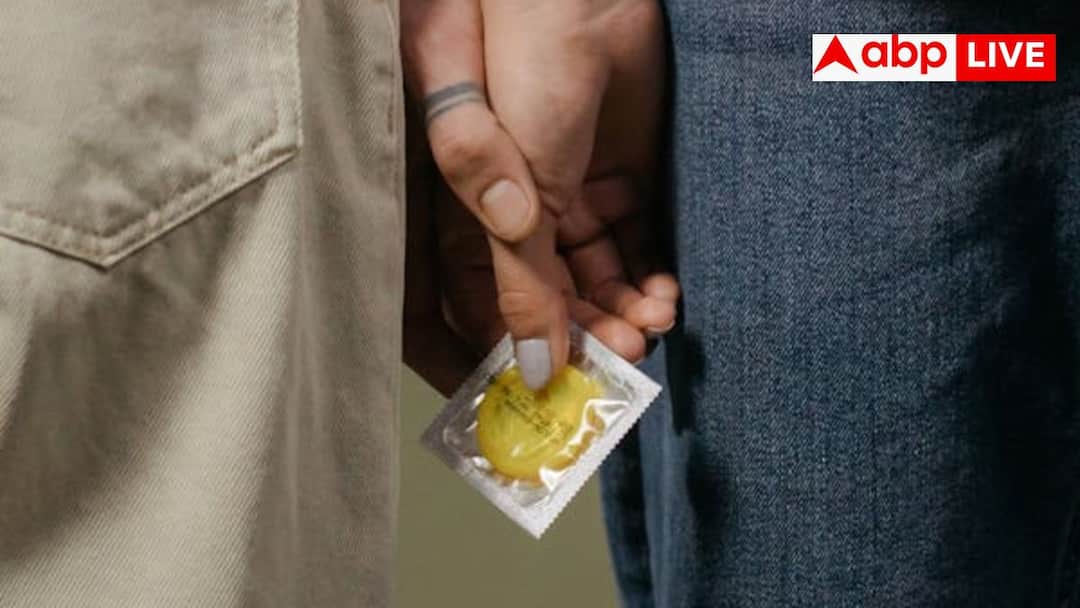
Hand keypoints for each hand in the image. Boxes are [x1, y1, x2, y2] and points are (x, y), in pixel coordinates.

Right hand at [402, 0, 677, 391]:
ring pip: (593, 279)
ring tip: (652, 326)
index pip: (481, 310)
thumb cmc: (509, 65)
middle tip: (620, 366)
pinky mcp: (616, 176)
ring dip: (621, 312)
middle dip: (582, 340)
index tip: (545, 400)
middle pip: (546, 303)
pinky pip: (632, 243)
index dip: (508, 358)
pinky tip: (665, 295)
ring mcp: (568, 196)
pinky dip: (649, 275)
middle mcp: (514, 216)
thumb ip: (517, 273)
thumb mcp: (501, 178)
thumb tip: (533, 366)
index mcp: (470, 218)